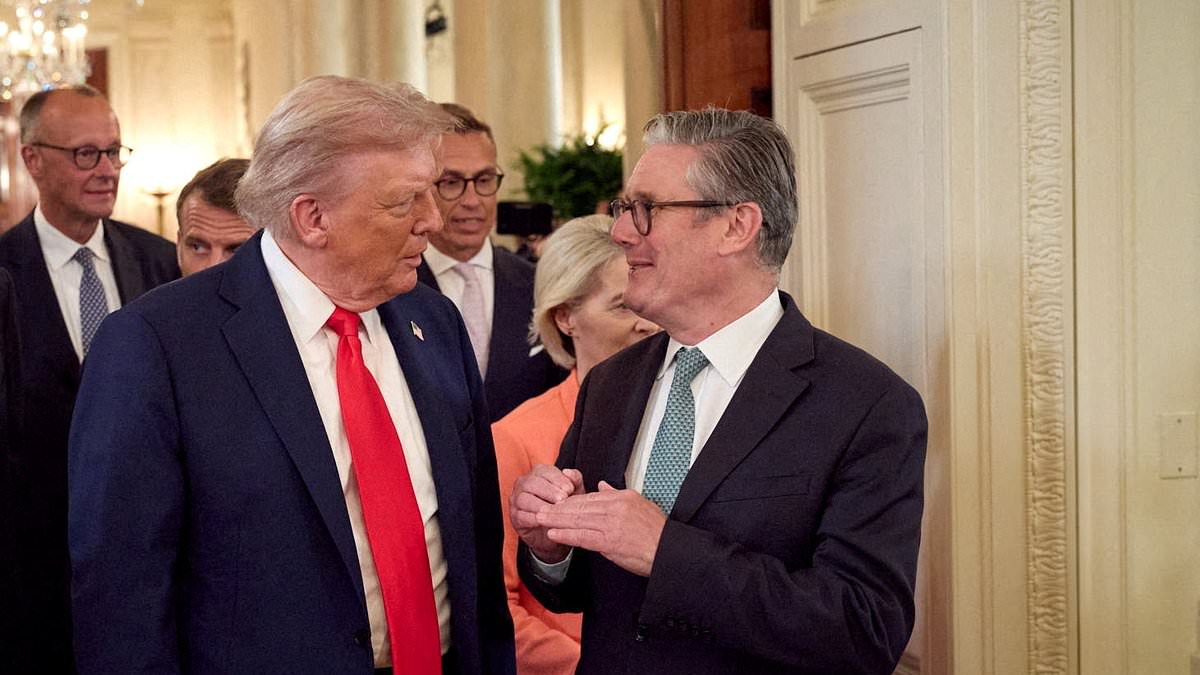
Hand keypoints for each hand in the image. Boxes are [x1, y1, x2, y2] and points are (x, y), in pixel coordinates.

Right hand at [510, 464, 584, 562]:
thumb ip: (574, 480)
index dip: (557, 479)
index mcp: (538, 473)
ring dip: (540, 505)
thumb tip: (568, 471)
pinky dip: (534, 518)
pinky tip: (546, 521)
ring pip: (524, 498)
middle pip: (531, 483)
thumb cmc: (564, 506)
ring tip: (555, 511)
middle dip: (549, 491)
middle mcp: (524, 483)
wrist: (557, 530)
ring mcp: (516, 500)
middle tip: (562, 500)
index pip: (544, 471)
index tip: (570, 489)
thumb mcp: (574, 492)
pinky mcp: (515, 517)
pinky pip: (521, 515)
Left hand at [536, 481, 666, 576]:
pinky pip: (582, 536)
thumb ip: (617, 494)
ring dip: (556, 520)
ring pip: (577, 520)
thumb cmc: (656, 532)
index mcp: (622, 497)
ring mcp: (611, 524)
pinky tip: (553, 534)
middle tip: (540, 508)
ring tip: (540, 519)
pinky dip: (566, 535)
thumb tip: (601, 486)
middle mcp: (615, 507)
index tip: (555, 502)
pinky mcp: (609, 542)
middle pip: (579, 506)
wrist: (668, 551)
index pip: (589, 497)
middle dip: (557, 508)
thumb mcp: (639, 504)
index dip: (569, 500)